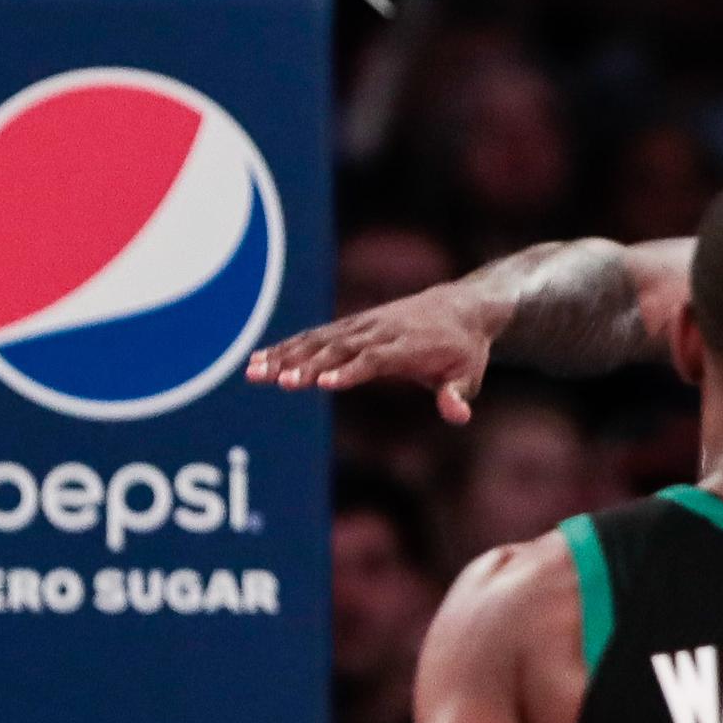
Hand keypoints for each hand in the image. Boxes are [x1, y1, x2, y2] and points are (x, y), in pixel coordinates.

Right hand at [248, 283, 499, 410]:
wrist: (462, 307)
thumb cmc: (465, 350)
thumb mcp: (469, 374)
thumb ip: (458, 395)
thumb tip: (458, 415)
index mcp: (408, 346)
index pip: (374, 358)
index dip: (350, 369)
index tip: (324, 383)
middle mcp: (380, 331)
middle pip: (339, 348)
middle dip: (308, 364)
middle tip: (278, 382)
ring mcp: (363, 325)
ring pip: (319, 340)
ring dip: (286, 355)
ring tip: (253, 372)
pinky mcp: (351, 325)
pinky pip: (315, 336)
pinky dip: (287, 346)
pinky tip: (258, 360)